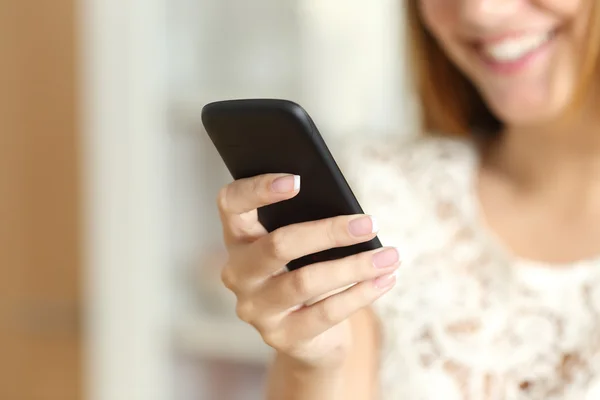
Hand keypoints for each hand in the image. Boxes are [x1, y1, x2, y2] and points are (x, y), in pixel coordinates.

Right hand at [217, 173, 399, 367]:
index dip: (257, 189)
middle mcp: (238, 273)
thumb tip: (352, 213)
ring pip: (305, 282)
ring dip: (354, 266)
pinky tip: (385, 279)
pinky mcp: (282, 336)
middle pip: (277, 245)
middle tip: (369, 223)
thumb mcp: (302, 245)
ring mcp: (256, 309)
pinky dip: (360, 294)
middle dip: (328, 232)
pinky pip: (326, 313)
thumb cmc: (307, 271)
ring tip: (390, 255)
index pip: (231, 204)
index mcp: (239, 238)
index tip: (297, 180)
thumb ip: (308, 222)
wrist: (309, 334)